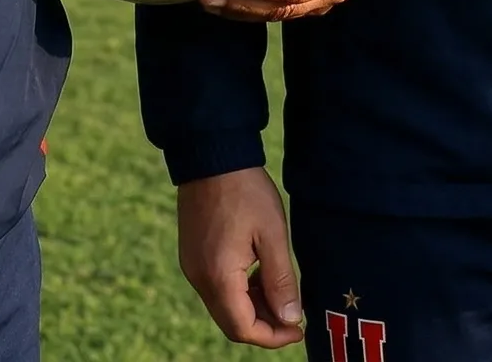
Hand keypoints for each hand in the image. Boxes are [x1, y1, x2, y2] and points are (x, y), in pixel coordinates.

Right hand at [177, 168, 301, 346]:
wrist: (211, 155)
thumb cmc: (245, 191)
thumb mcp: (272, 235)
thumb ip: (281, 281)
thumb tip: (291, 319)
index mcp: (219, 276)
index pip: (243, 329)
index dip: (273, 337)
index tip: (299, 328)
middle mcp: (199, 278)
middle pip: (231, 322)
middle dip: (264, 325)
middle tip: (294, 315)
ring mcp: (192, 266)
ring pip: (223, 306)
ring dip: (252, 308)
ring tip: (280, 291)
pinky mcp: (192, 254)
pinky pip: (216, 287)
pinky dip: (239, 291)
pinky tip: (259, 274)